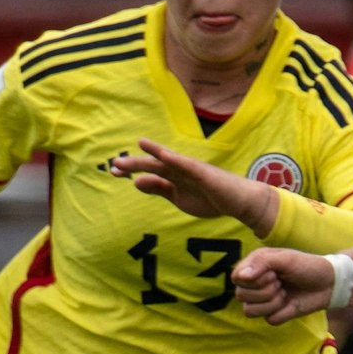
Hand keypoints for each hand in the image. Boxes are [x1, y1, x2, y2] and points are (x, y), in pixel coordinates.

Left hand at [109, 137, 276, 235]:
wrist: (239, 202)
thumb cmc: (211, 199)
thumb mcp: (179, 198)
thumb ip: (160, 189)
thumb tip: (137, 182)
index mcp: (173, 178)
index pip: (149, 172)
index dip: (132, 170)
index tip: (113, 170)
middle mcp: (179, 170)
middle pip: (153, 165)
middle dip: (134, 164)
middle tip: (114, 165)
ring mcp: (191, 170)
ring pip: (167, 162)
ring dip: (150, 156)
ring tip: (135, 151)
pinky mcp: (203, 173)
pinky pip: (187, 165)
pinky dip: (174, 159)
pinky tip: (162, 154)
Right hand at [234, 247, 335, 324]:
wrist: (328, 283)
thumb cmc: (307, 266)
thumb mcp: (286, 258)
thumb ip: (262, 262)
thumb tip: (240, 276)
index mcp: (254, 267)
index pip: (236, 278)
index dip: (252, 279)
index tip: (272, 272)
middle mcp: (255, 284)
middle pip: (241, 296)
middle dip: (265, 291)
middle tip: (281, 282)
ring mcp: (263, 301)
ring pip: (250, 311)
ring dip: (272, 303)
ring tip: (285, 293)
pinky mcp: (274, 314)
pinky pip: (269, 320)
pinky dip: (283, 312)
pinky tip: (291, 303)